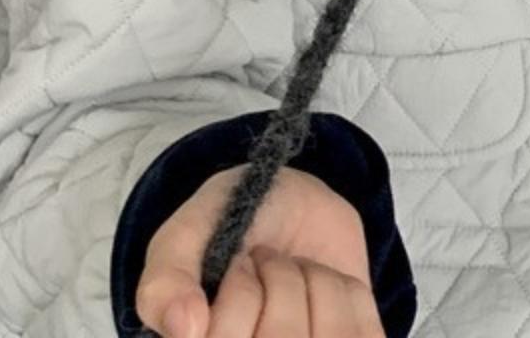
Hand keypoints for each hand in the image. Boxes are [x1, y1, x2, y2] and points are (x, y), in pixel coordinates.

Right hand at [135, 162, 383, 336]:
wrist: (290, 203)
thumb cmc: (227, 221)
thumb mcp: (185, 235)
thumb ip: (165, 280)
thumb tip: (185, 329)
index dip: (237, 300)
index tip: (237, 265)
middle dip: (277, 281)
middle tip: (266, 260)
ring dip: (314, 283)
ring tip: (294, 271)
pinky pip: (363, 335)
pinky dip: (348, 291)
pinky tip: (324, 283)